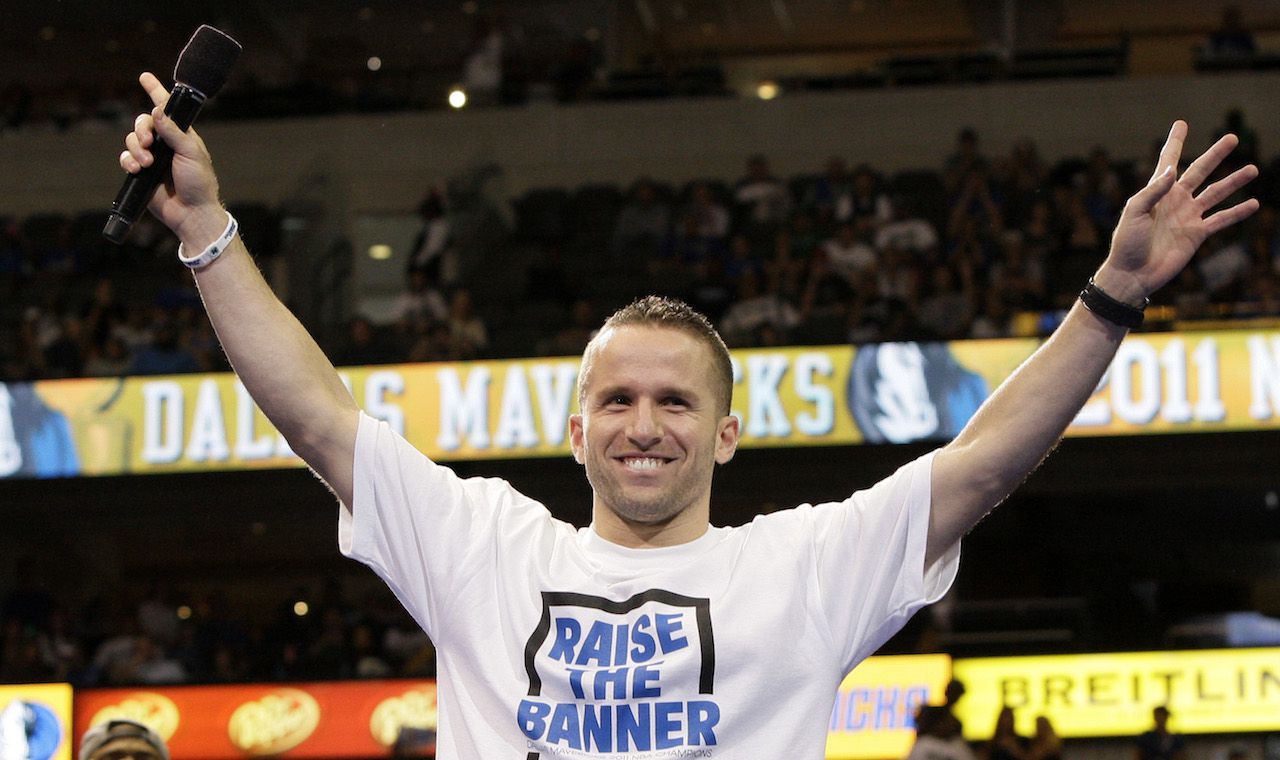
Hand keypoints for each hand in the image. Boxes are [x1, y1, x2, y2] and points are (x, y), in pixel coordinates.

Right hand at [119, 72, 224, 245]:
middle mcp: (165, 143)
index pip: (166, 109)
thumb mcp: (191, 153)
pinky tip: (136, 169)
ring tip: (146, 163)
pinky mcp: (141, 172)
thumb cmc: (199, 183)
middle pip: (143, 122)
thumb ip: (174, 132)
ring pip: (132, 140)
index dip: (155, 91)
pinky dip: (128, 161)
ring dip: (136, 148)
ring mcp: (152, 157)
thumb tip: (158, 110)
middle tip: (149, 144)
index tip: (144, 76)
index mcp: (181, 135)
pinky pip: (126, 158)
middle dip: (141, 130)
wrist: (191, 212)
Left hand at [1098, 120, 1258, 303]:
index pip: (1168, 161)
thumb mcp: (1133, 213)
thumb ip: (1152, 191)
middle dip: (1215, 155)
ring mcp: (1188, 216)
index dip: (1175, 142)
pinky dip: (1237, 212)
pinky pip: (1221, 220)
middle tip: (1231, 138)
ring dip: (1234, 181)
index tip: (1181, 123)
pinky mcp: (1197, 234)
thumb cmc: (1126, 243)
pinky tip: (1253, 203)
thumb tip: (1172, 170)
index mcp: (1156, 191)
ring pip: (1216, 193)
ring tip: (1252, 168)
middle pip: (1199, 171)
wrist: (1133, 274)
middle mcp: (1175, 200)